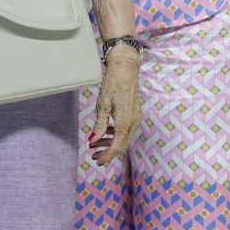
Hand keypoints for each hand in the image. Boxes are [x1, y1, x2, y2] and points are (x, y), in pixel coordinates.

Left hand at [88, 49, 139, 165]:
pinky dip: (116, 135)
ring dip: (110, 143)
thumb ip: (100, 124)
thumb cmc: (114, 83)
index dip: (108, 156)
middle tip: (94, 156)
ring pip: (124, 138)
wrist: (126, 68)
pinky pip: (126, 130)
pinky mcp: (135, 114)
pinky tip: (105, 133)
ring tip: (95, 144)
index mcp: (126, 120)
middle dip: (108, 152)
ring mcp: (136, 118)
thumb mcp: (103, 104)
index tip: (98, 161)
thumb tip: (93, 140)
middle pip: (122, 145)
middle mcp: (134, 122)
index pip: (118, 146)